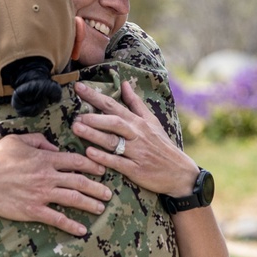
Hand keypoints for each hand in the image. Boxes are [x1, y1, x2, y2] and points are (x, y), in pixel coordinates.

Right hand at [0, 133, 111, 235]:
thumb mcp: (15, 140)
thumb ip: (37, 139)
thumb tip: (53, 145)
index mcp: (44, 158)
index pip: (75, 160)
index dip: (92, 164)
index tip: (102, 169)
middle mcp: (47, 176)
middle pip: (80, 181)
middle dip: (97, 187)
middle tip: (108, 193)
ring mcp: (41, 194)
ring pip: (73, 198)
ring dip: (90, 204)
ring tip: (101, 208)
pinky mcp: (33, 210)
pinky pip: (57, 218)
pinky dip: (71, 225)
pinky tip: (82, 230)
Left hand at [71, 80, 198, 196]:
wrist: (180, 172)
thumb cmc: (161, 145)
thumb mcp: (152, 121)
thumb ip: (135, 103)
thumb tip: (124, 83)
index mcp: (138, 122)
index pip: (114, 105)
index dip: (95, 96)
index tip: (78, 87)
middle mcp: (137, 135)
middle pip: (114, 122)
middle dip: (94, 117)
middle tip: (76, 115)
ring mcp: (136, 152)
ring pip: (113, 141)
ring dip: (94, 134)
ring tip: (76, 128)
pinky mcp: (135, 169)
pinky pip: (117, 162)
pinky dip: (103, 157)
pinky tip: (89, 153)